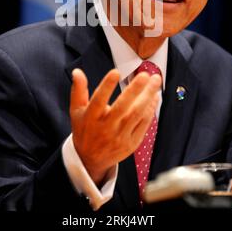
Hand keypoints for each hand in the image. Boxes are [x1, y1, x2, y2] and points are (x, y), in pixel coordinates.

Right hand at [70, 68, 160, 185]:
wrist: (91, 159)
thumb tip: (77, 71)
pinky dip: (151, 109)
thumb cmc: (84, 129)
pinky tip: (155, 96)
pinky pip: (144, 124)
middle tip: (144, 75)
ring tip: (155, 80)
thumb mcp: (76, 110)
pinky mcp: (132, 143)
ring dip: (148, 96)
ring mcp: (120, 136)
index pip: (98, 100)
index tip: (116, 72)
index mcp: (91, 117)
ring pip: (136, 115)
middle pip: (122, 107)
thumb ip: (78, 90)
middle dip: (134, 90)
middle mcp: (106, 127)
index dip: (106, 86)